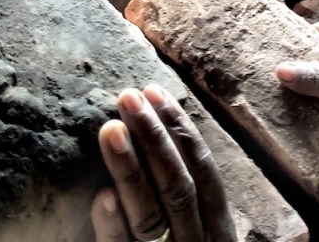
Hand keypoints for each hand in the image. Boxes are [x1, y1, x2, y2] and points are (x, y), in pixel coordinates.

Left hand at [91, 84, 236, 241]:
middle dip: (154, 138)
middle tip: (128, 97)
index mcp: (215, 224)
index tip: (153, 91)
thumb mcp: (197, 224)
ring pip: (151, 216)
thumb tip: (155, 127)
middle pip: (179, 186)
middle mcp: (199, 240)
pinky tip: (103, 196)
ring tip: (110, 130)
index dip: (180, 128)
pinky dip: (114, 225)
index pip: (203, 169)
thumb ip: (184, 190)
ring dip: (130, 170)